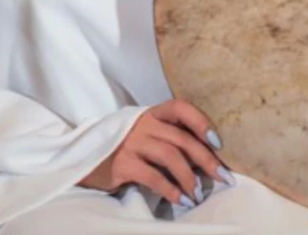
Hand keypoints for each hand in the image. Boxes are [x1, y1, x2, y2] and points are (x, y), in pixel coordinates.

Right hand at [78, 100, 233, 206]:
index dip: (201, 121)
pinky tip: (180, 200)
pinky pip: (153, 177)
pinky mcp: (122, 163)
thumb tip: (206, 159)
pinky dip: (171, 190)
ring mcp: (130, 142)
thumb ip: (168, 139)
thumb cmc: (122, 149)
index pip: (180, 107)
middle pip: (182, 138)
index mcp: (150, 114)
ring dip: (189, 178)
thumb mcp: (145, 136)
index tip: (217, 142)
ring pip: (171, 156)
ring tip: (197, 194)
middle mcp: (141, 123)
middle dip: (207, 160)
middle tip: (223, 178)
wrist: (84, 160)